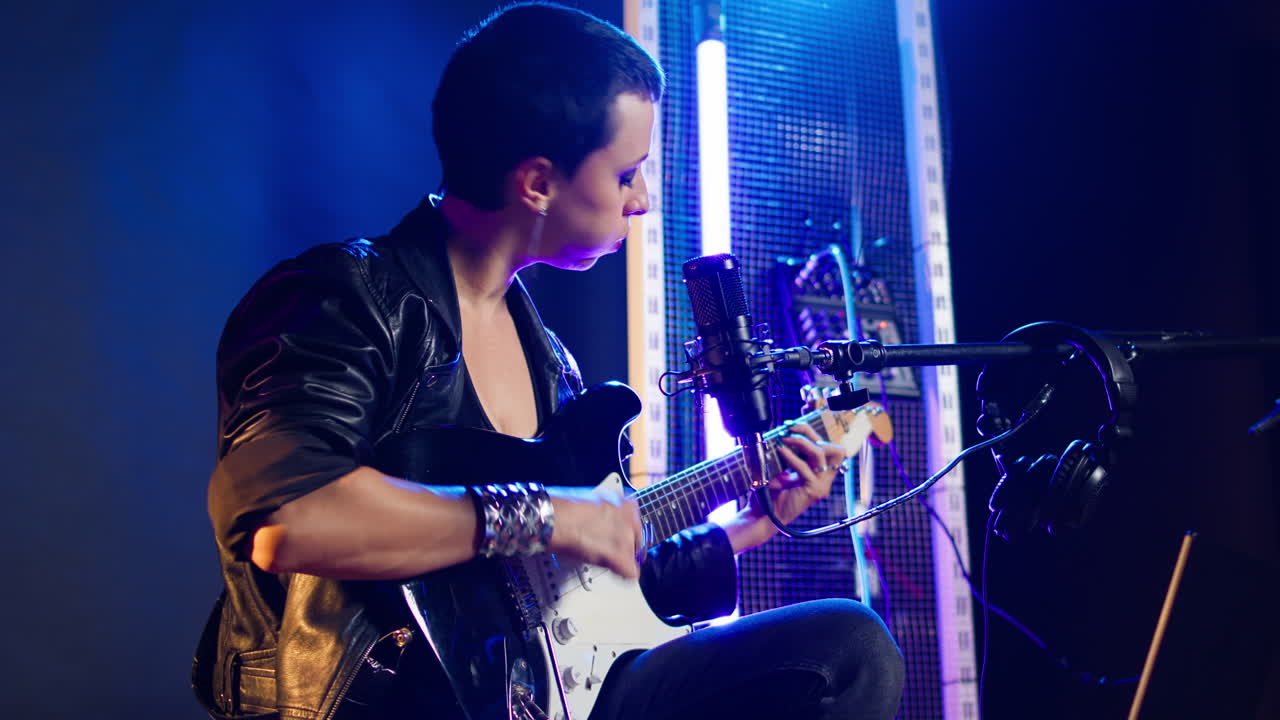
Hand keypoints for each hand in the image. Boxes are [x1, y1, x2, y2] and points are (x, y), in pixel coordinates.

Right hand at [545, 485, 643, 578]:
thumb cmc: (564, 510)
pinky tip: (613, 572)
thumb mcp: (593, 503)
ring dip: (621, 559)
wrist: (555, 519)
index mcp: (625, 504)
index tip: (619, 537)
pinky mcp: (620, 556)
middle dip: (626, 547)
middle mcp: (630, 519)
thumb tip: (602, 521)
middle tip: (612, 551)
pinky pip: (631, 573)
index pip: (636, 523)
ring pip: (634, 556)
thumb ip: (605, 513)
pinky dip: (623, 575)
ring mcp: (626, 537)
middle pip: (637, 540)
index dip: (626, 533)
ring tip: (604, 559)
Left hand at [724, 422, 847, 552]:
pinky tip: (780, 451)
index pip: (828, 446)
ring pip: (821, 454)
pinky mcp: (814, 491)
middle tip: (789, 430)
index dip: (812, 432)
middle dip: (810, 433)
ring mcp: (821, 486)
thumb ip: (789, 455)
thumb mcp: (781, 469)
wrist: (763, 516)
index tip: (792, 426)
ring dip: (801, 442)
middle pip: (832, 447)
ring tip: (784, 439)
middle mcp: (824, 479)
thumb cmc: (770, 493)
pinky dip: (792, 457)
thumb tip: (786, 434)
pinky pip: (806, 468)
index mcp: (819, 472)